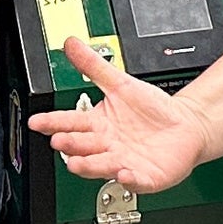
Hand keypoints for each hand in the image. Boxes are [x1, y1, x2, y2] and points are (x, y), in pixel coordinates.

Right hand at [27, 34, 211, 194]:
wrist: (185, 125)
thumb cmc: (152, 109)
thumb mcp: (120, 83)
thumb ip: (93, 66)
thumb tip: (70, 43)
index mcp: (98, 125)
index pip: (70, 122)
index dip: (53, 122)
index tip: (37, 121)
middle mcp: (107, 146)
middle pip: (83, 146)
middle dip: (70, 145)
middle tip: (58, 141)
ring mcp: (124, 162)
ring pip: (102, 166)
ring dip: (89, 166)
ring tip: (76, 164)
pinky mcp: (146, 176)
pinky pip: (136, 179)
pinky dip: (129, 178)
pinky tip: (122, 173)